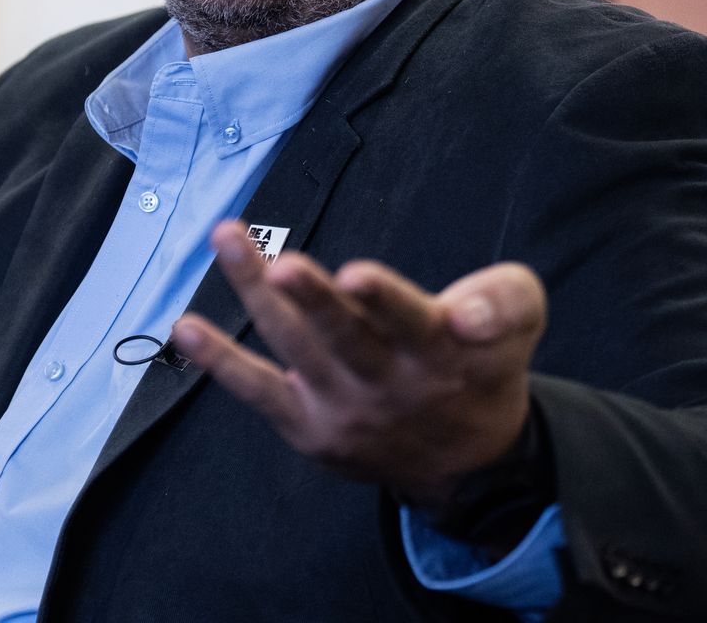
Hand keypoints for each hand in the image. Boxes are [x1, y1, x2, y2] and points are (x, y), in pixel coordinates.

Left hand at [170, 221, 545, 508]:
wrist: (467, 463)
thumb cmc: (482, 365)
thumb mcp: (520, 321)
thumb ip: (503, 301)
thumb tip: (463, 312)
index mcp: (441, 353)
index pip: (411, 322)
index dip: (385, 301)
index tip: (359, 276)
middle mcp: (388, 383)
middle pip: (345, 338)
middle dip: (313, 300)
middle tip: (283, 266)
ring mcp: (343, 408)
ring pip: (296, 347)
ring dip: (257, 295)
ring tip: (229, 242)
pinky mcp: (308, 426)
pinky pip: (259, 391)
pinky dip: (220, 361)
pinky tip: (186, 327)